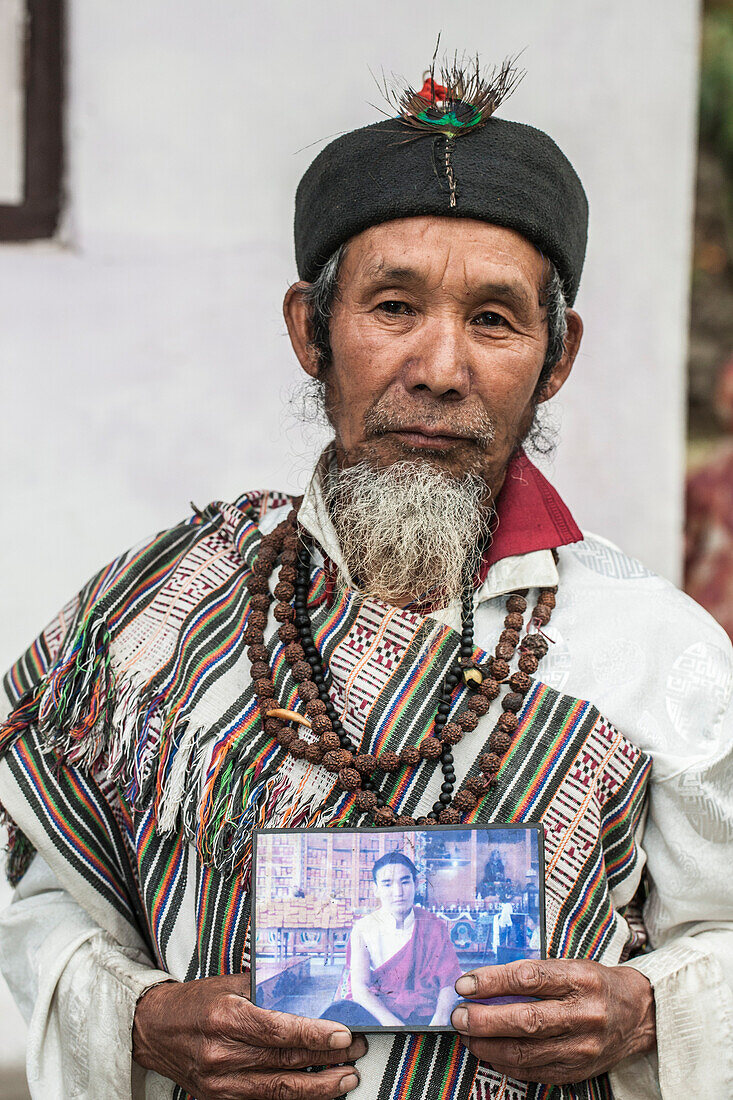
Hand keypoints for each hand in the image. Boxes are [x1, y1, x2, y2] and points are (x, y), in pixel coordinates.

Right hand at [132, 973, 365, 1098]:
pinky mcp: (219, 1098)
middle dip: (326, 1058)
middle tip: (357, 1051)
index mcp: (226, 1017)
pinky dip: (293, 1097)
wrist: (153, 1029)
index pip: (278, 1030)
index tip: (343, 1035)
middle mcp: (223, 1053)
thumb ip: (265, 987)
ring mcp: (220, 1082)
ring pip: (278, 1089)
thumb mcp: (228, 983)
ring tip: (346, 1079)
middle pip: (285, 1060)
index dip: (314, 1034)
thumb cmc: (194, 1002)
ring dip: (318, 1087)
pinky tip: (316, 1091)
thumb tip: (306, 984)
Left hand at [450, 959, 655, 1083]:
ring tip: (467, 1035)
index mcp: (580, 979)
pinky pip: (534, 1071)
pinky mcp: (577, 1070)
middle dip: (484, 1019)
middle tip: (458, 1015)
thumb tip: (483, 982)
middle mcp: (583, 1014)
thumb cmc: (594, 984)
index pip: (529, 978)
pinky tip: (489, 1052)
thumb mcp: (570, 966)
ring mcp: (582, 1047)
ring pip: (526, 1052)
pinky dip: (505, 1063)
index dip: (492, 982)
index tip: (465, 984)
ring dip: (488, 1045)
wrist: (637, 1015)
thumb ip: (533, 975)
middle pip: (526, 1020)